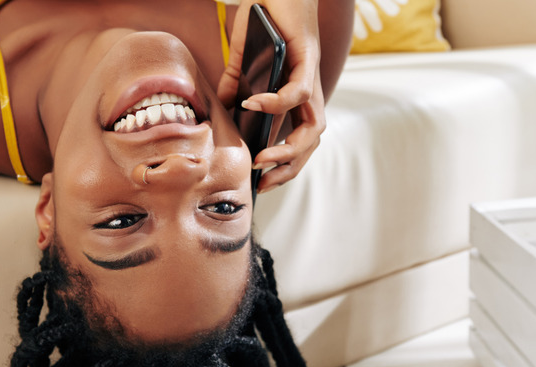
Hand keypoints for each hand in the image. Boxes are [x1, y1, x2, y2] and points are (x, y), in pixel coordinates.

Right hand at [217, 0, 324, 192]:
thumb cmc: (265, 15)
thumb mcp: (242, 57)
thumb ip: (233, 84)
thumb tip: (221, 109)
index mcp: (296, 94)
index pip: (299, 139)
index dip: (285, 165)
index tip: (262, 182)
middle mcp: (308, 89)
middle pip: (311, 141)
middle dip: (289, 167)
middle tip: (263, 180)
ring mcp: (310, 75)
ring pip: (313, 126)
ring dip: (289, 149)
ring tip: (261, 158)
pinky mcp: (306, 57)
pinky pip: (297, 92)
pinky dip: (275, 104)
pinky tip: (252, 106)